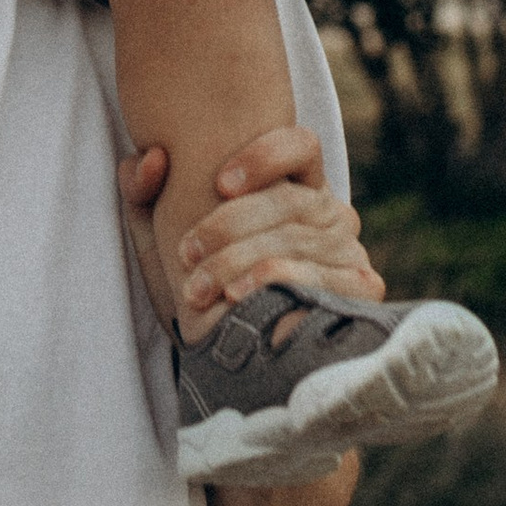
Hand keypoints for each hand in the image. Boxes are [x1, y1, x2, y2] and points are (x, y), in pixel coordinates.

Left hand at [117, 124, 382, 317]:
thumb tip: (148, 159)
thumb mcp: (159, 238)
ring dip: (237, 262)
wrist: (229, 361)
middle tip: (187, 252)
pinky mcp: (361, 289)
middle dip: (230, 226)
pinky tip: (238, 297)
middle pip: (289, 198)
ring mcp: (350, 250)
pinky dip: (273, 281)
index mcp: (295, 188)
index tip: (219, 183)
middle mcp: (330, 213)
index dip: (265, 155)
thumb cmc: (199, 286)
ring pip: (297, 237)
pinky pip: (318, 275)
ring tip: (197, 289)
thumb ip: (143, 192)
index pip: (301, 145)